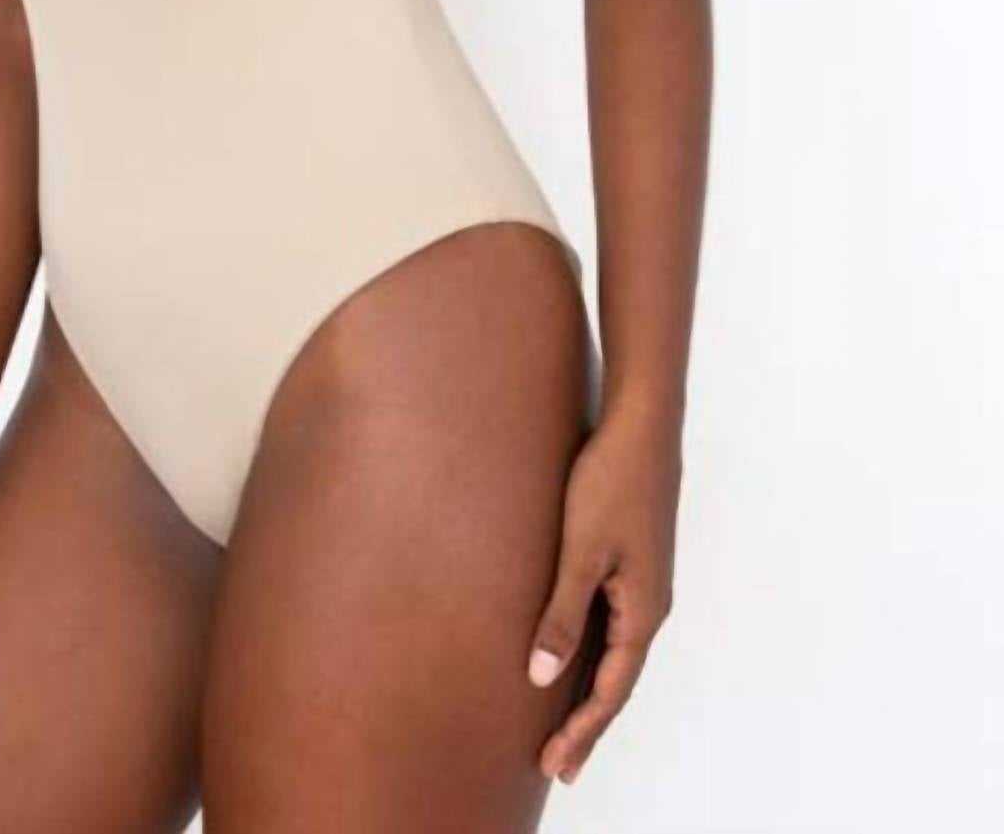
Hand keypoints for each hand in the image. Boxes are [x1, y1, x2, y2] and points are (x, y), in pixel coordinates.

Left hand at [527, 404, 681, 783]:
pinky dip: (592, 654)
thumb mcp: (579, 551)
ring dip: (589, 692)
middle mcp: (650, 606)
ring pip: (615, 655)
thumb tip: (542, 677)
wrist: (641, 425)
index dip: (582, 731)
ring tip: (560, 725)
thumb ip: (562, 614)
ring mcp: (643, 584)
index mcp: (643, 611)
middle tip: (556, 767)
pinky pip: (611, 625)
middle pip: (617, 681)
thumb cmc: (609, 482)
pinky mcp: (631, 562)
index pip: (611, 691)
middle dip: (587, 725)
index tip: (555, 767)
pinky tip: (572, 658)